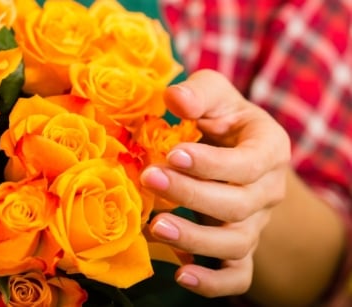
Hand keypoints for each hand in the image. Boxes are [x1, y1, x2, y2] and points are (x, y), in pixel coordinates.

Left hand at [140, 69, 290, 297]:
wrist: (235, 149)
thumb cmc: (221, 118)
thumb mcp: (214, 93)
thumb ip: (198, 93)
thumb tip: (175, 99)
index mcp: (269, 149)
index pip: (248, 164)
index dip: (211, 164)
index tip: (172, 154)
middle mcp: (267, 191)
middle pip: (237, 205)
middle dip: (191, 194)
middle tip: (150, 178)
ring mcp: (256, 223)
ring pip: (235, 243)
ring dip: (195, 239)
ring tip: (156, 226)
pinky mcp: (240, 246)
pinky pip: (237, 276)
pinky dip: (213, 283)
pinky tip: (182, 277)